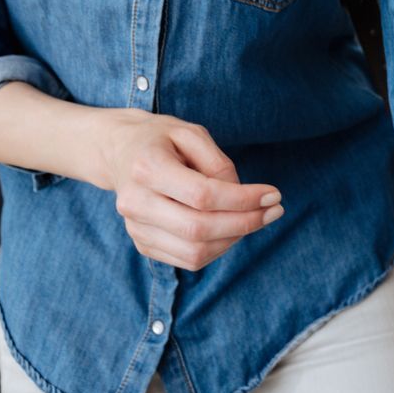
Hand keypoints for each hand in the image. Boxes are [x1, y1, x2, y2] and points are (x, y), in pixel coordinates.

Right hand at [97, 110, 284, 271]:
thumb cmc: (161, 139)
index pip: (202, 196)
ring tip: (255, 218)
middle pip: (199, 229)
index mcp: (146, 167)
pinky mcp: (142, 243)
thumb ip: (218, 163)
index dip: (243, 200)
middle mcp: (135, 202)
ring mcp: (135, 227)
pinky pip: (187, 259)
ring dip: (234, 240)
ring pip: (194, 252)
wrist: (119, 152)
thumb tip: (242, 198)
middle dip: (245, 223)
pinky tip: (231, 228)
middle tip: (274, 211)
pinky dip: (217, 249)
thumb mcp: (191, 133)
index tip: (274, 194)